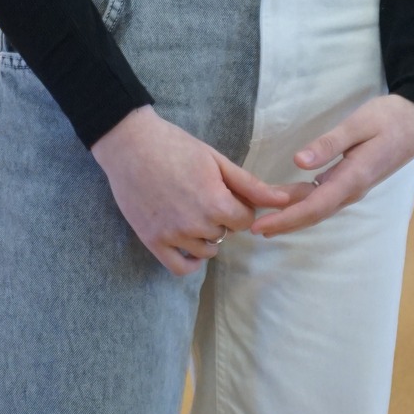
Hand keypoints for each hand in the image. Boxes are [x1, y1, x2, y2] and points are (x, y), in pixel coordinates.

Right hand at [90, 106, 292, 277]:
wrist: (130, 145)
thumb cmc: (175, 145)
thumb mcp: (217, 160)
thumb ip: (250, 185)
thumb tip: (283, 200)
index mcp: (216, 203)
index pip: (245, 221)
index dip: (239, 206)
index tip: (226, 193)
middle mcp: (197, 224)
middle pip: (226, 233)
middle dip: (221, 218)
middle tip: (203, 196)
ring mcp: (173, 235)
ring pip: (206, 250)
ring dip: (205, 236)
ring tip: (191, 211)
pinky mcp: (153, 241)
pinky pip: (180, 268)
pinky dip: (191, 262)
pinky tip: (191, 246)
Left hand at [249, 93, 413, 236]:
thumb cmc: (389, 119)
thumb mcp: (358, 125)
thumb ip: (330, 144)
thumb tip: (298, 161)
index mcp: (353, 178)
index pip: (314, 206)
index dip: (286, 219)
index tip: (261, 225)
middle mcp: (352, 189)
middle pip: (313, 213)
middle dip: (284, 223)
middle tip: (254, 229)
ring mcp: (352, 187)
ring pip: (317, 207)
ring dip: (291, 215)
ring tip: (264, 219)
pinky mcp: (351, 181)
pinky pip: (323, 197)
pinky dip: (302, 202)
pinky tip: (286, 200)